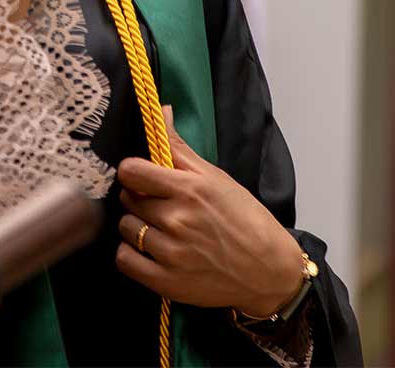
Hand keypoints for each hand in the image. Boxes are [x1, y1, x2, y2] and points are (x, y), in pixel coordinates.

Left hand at [113, 108, 306, 314]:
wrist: (269, 270)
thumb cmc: (246, 219)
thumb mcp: (216, 177)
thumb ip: (180, 147)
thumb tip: (160, 111)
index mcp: (189, 190)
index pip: (131, 171)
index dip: (133, 172)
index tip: (142, 177)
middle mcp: (177, 220)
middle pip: (128, 199)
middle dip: (139, 198)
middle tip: (159, 205)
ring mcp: (171, 253)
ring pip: (126, 228)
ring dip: (137, 226)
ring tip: (159, 229)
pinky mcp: (167, 282)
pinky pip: (125, 260)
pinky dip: (132, 254)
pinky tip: (149, 250)